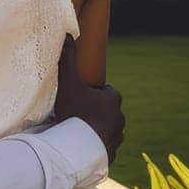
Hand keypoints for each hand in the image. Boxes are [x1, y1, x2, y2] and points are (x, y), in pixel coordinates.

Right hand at [53, 36, 123, 164]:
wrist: (78, 149)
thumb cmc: (75, 113)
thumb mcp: (68, 84)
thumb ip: (68, 59)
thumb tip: (68, 34)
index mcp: (113, 99)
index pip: (106, 92)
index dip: (93, 93)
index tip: (80, 96)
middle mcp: (120, 117)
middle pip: (107, 110)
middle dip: (96, 111)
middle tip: (77, 113)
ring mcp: (117, 137)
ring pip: (108, 128)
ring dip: (97, 129)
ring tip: (79, 131)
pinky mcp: (112, 154)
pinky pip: (105, 146)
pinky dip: (97, 146)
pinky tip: (83, 146)